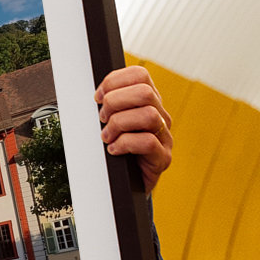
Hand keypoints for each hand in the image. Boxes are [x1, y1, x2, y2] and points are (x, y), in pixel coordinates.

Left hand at [95, 66, 172, 193]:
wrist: (124, 184)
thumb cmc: (116, 150)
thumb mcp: (109, 122)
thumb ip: (107, 105)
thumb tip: (95, 95)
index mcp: (148, 102)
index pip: (139, 75)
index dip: (114, 81)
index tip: (97, 97)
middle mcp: (160, 116)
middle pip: (145, 92)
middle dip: (115, 102)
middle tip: (102, 118)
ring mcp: (164, 137)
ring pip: (148, 115)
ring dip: (119, 124)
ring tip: (107, 136)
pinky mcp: (163, 158)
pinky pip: (148, 142)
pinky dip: (124, 144)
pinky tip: (114, 150)